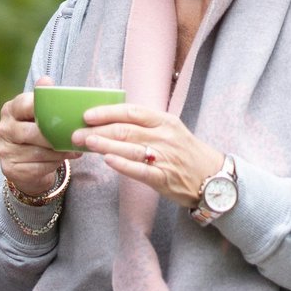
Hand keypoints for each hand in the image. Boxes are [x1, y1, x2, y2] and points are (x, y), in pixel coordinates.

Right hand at [0, 75, 69, 199]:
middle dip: (56, 136)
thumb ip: (45, 99)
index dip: (43, 108)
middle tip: (75, 137)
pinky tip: (62, 160)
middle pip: (33, 132)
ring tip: (74, 149)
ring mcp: (4, 149)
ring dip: (58, 152)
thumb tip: (46, 79)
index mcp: (10, 110)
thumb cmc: (37, 131)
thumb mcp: (39, 114)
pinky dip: (53, 164)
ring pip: (38, 151)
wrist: (25, 163)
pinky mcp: (9, 168)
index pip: (25, 105)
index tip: (61, 113)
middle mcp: (3, 128)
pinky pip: (37, 167)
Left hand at [71, 102, 224, 208]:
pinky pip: (140, 170)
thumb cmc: (186, 153)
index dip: (108, 112)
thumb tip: (110, 121)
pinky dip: (123, 164)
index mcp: (164, 121)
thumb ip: (144, 126)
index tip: (87, 114)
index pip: (132, 112)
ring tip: (85, 143)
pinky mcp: (164, 178)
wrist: (214, 178)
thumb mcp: (169, 131)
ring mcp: (164, 158)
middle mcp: (164, 137)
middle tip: (77, 133)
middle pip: (126, 129)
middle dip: (98, 130)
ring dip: (104, 144)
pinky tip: (108, 160)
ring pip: (130, 147)